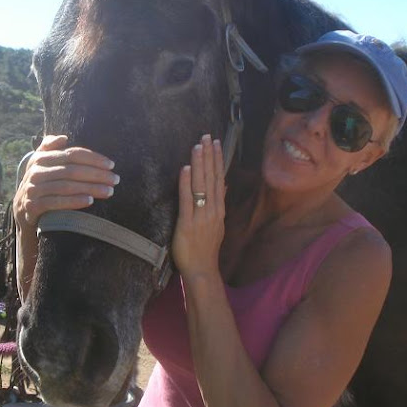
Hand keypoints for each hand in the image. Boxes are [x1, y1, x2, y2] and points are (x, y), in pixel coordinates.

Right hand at [13, 135, 119, 232]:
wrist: (22, 210)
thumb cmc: (42, 183)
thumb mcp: (43, 164)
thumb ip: (50, 148)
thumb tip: (63, 137)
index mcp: (42, 158)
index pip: (71, 154)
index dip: (93, 158)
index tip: (111, 165)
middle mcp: (36, 171)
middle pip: (72, 170)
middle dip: (97, 175)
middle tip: (115, 180)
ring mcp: (33, 189)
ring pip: (66, 186)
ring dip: (90, 188)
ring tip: (109, 192)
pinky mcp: (32, 206)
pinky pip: (55, 202)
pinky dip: (74, 201)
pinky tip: (90, 201)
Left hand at [172, 135, 225, 278]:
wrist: (202, 269)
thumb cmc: (206, 248)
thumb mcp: (217, 223)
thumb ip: (218, 203)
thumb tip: (221, 184)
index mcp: (218, 209)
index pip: (218, 178)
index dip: (217, 159)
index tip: (215, 143)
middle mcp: (212, 209)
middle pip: (211, 177)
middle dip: (209, 156)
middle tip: (206, 136)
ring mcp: (201, 216)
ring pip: (201, 185)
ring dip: (199, 164)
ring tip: (197, 146)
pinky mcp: (187, 224)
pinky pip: (187, 200)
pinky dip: (186, 183)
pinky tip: (186, 169)